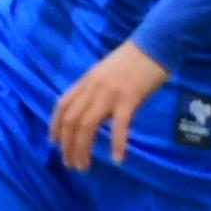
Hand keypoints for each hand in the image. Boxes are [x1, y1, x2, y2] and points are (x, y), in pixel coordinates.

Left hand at [51, 40, 170, 169]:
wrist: (155, 44)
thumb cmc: (134, 58)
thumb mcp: (106, 71)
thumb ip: (95, 88)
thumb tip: (91, 110)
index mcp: (86, 80)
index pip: (62, 105)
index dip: (55, 127)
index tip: (55, 144)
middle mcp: (92, 88)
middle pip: (71, 121)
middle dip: (67, 146)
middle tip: (71, 164)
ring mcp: (109, 94)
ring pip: (87, 126)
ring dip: (82, 149)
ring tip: (84, 166)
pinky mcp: (128, 99)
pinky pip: (118, 126)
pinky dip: (116, 144)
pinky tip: (117, 159)